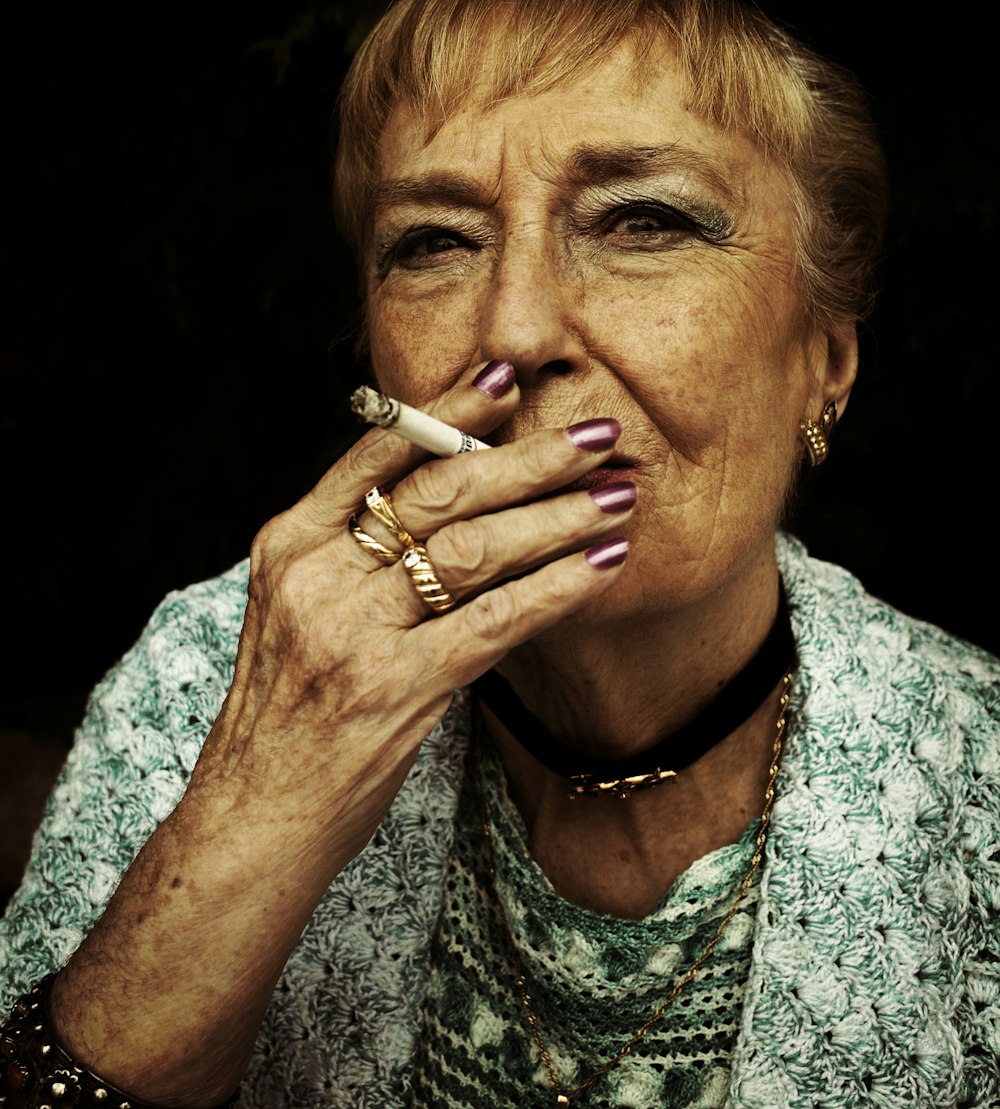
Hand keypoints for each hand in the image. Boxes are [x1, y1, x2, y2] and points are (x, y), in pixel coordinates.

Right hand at [49, 361, 632, 1104]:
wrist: (253, 817)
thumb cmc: (287, 712)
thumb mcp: (295, 610)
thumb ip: (353, 552)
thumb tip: (453, 494)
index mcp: (288, 544)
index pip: (377, 454)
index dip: (448, 412)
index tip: (507, 379)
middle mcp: (316, 577)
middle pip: (437, 493)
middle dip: (526, 457)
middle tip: (596, 432)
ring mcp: (352, 632)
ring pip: (472, 549)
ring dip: (556, 517)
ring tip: (615, 495)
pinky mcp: (393, 689)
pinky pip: (492, 623)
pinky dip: (555, 588)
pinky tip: (602, 566)